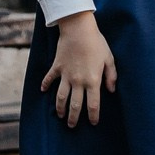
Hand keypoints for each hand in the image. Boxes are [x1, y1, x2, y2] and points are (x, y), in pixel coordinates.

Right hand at [40, 11, 116, 127]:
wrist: (78, 29)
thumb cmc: (96, 43)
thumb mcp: (109, 59)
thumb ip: (111, 76)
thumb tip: (111, 90)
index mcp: (93, 81)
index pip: (93, 104)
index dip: (93, 116)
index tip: (93, 123)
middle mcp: (78, 81)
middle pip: (75, 105)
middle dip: (73, 118)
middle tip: (72, 126)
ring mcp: (66, 75)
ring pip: (61, 97)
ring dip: (60, 108)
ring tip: (60, 115)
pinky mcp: (56, 67)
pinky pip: (49, 78)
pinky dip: (45, 85)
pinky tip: (43, 91)